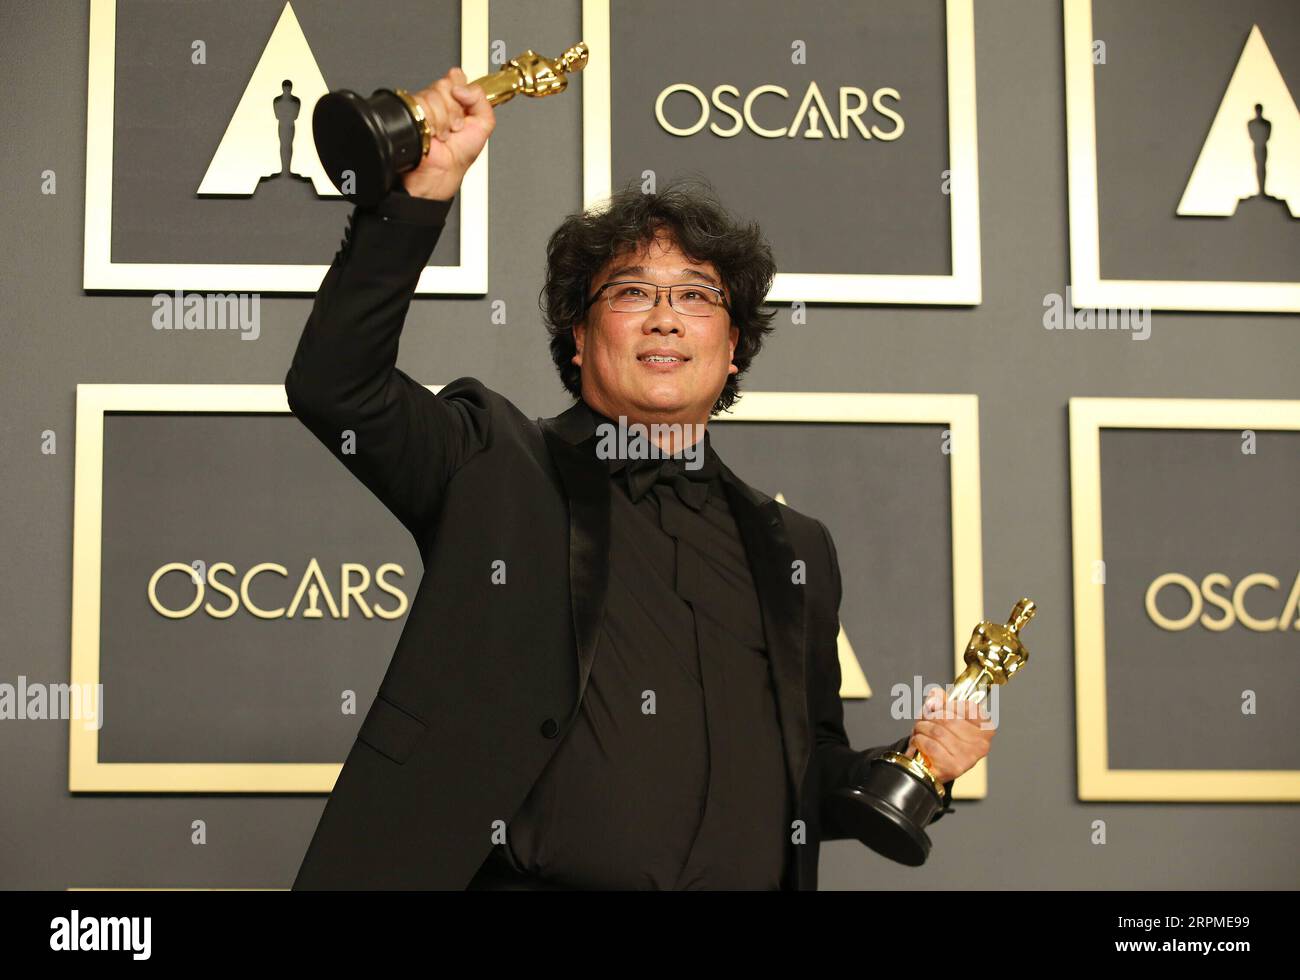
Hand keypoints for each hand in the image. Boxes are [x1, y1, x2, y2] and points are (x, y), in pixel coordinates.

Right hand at [400, 66, 495, 201]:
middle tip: (455, 125)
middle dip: (455, 109)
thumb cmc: (460, 154)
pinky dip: (434, 122)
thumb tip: (462, 86)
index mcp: (455, 99)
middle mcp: (439, 100)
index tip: (463, 104)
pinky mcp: (411, 111)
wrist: (444, 170)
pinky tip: (434, 134)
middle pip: (445, 84)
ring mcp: (424, 105)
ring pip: (434, 94)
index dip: (460, 88)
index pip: (456, 77)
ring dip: (445, 119)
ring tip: (445, 133)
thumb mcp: (485, 123)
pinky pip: (423, 104)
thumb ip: (481, 98)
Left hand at [902, 689, 993, 783]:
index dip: (947, 704)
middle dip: (929, 716)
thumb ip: (940, 700)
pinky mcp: (953, 768)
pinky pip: (931, 745)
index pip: (968, 707)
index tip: (938, 707)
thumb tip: (936, 695)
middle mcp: (981, 744)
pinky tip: (920, 742)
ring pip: (937, 731)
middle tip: (923, 719)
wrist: (933, 766)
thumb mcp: (942, 714)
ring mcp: (968, 757)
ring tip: (920, 731)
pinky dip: (919, 741)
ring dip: (921, 728)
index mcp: (985, 728)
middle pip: (948, 718)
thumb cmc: (941, 739)